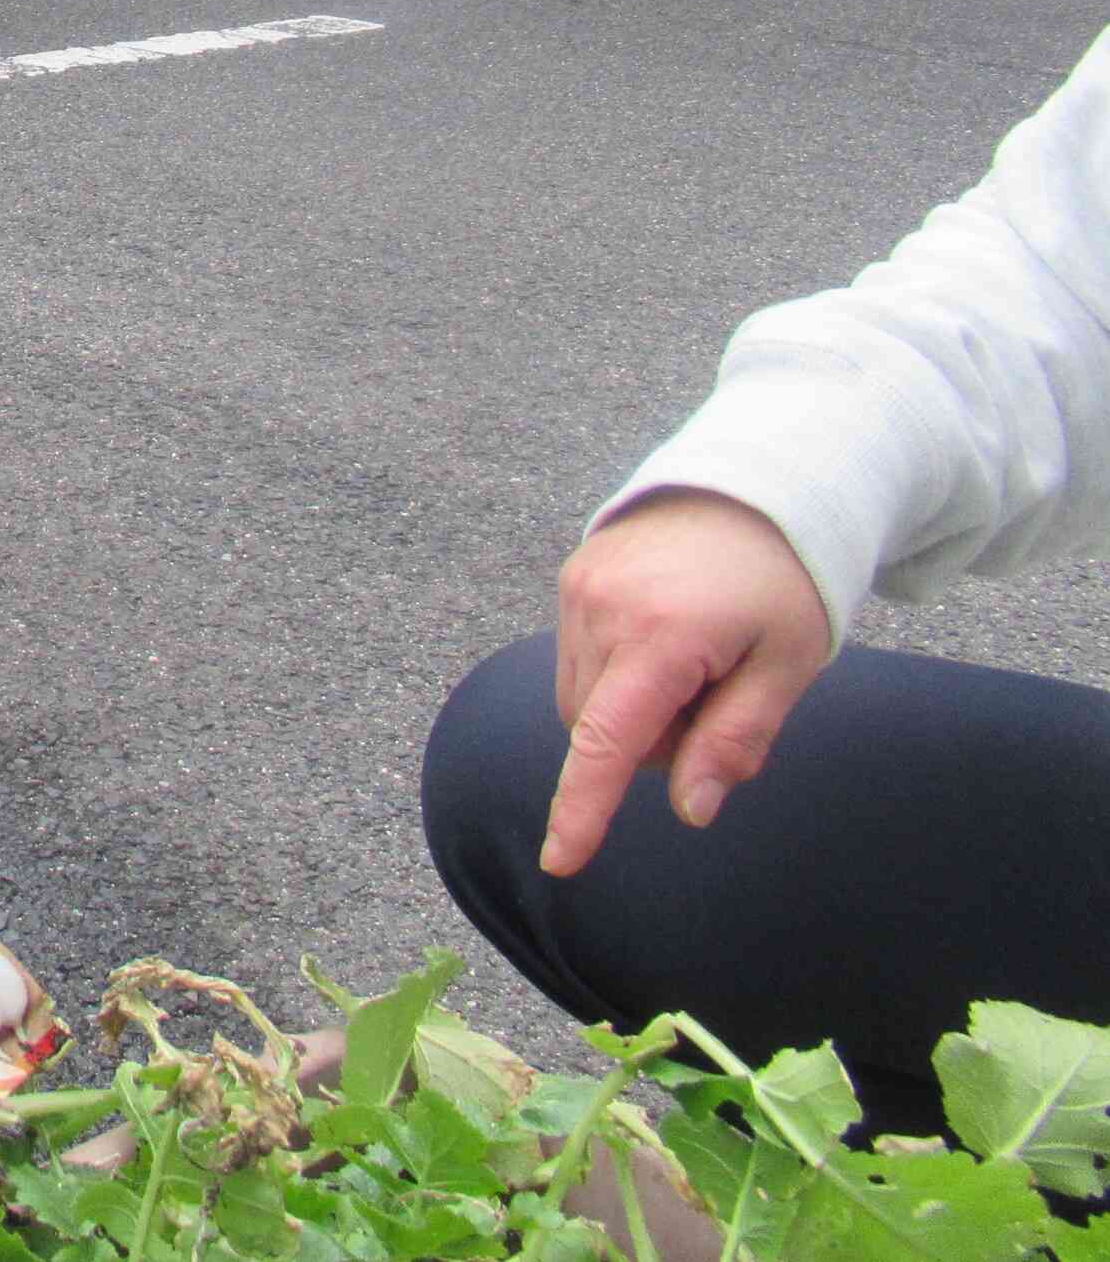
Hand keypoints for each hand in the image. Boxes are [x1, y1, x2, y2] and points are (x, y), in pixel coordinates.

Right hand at [541, 487, 831, 877]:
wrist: (753, 486)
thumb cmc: (784, 582)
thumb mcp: (787, 664)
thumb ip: (735, 739)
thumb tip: (691, 810)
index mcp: (665, 635)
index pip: (611, 741)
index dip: (585, 808)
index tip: (560, 862)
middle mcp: (604, 609)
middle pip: (603, 730)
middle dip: (655, 741)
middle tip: (719, 698)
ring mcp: (579, 590)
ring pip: (584, 702)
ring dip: (632, 710)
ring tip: (692, 663)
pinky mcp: (571, 578)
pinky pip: (578, 661)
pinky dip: (617, 676)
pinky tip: (664, 641)